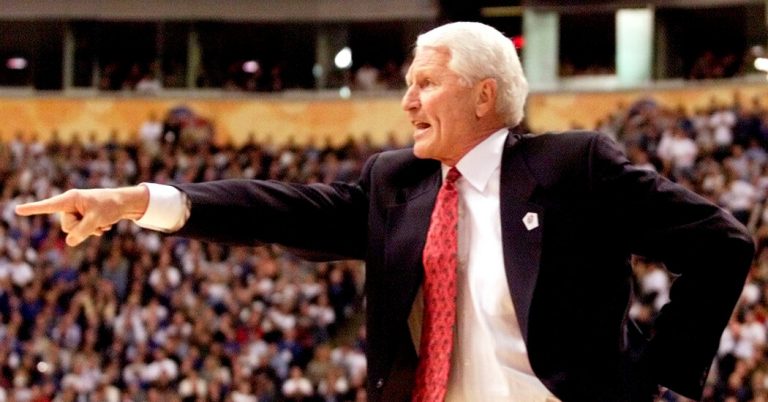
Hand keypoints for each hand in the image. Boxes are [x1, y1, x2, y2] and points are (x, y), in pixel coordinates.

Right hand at [15, 186, 148, 246]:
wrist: (124, 203)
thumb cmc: (111, 206)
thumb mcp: (97, 220)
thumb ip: (82, 232)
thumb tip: (69, 242)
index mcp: (70, 199)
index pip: (49, 206)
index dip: (33, 209)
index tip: (17, 209)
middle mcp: (69, 204)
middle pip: (66, 226)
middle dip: (82, 228)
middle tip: (97, 219)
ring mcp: (74, 211)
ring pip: (74, 231)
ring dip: (89, 229)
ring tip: (102, 220)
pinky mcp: (80, 217)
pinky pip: (80, 231)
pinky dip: (93, 230)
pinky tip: (103, 224)